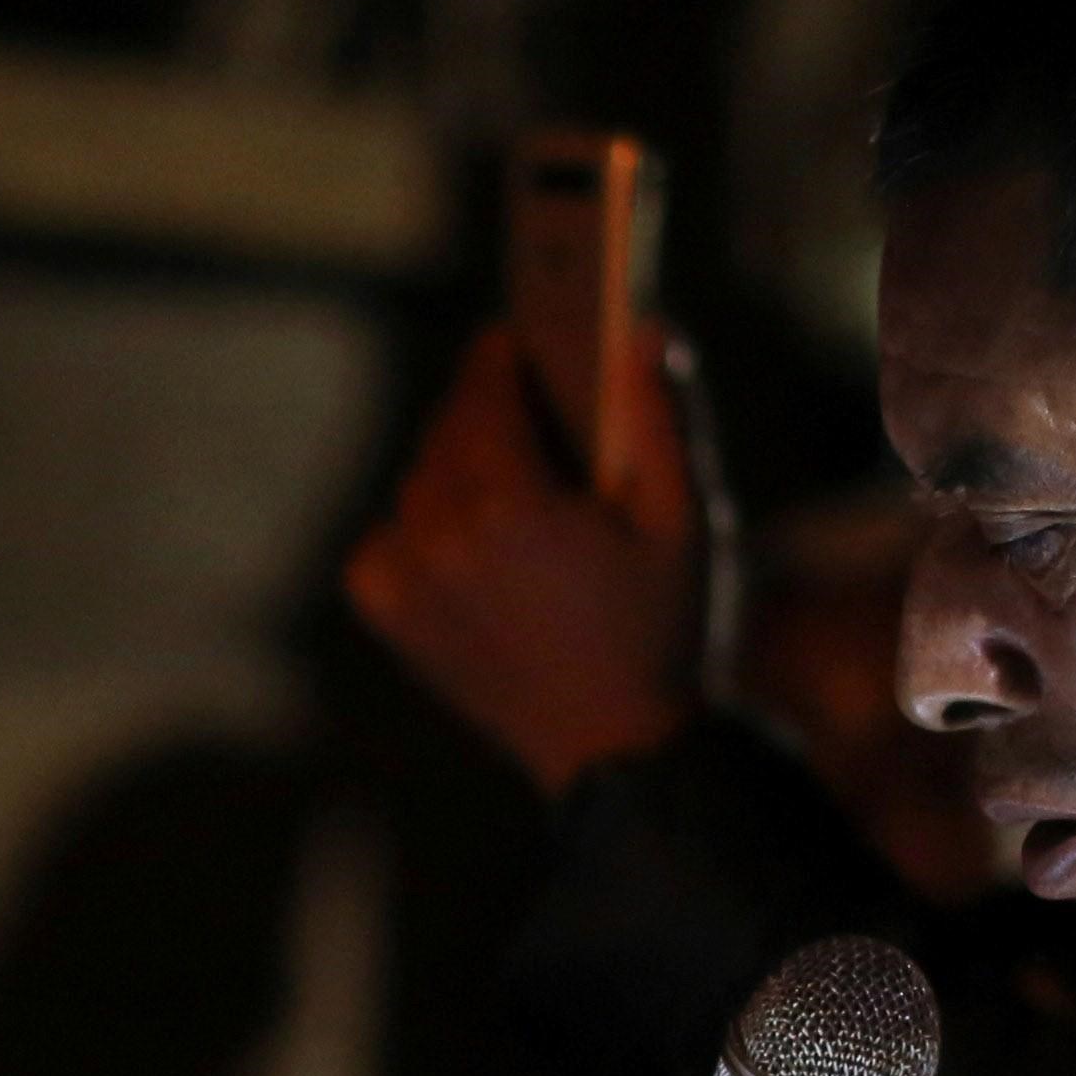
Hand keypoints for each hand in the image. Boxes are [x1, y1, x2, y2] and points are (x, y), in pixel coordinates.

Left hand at [343, 321, 702, 796]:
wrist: (619, 751)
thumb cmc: (665, 631)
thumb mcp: (685, 517)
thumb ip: (661, 412)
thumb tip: (640, 324)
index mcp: (510, 502)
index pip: (485, 386)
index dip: (503, 353)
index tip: (519, 337)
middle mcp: (441, 536)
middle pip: (448, 429)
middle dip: (484, 407)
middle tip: (522, 398)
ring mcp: (407, 580)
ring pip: (420, 481)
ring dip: (457, 466)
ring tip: (507, 474)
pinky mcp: (392, 617)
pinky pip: (390, 537)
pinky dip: (420, 527)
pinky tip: (469, 540)